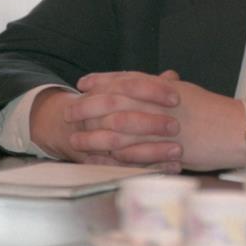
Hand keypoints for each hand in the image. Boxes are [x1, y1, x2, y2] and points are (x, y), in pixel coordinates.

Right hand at [29, 71, 183, 171]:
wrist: (67, 126)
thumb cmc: (104, 106)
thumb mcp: (121, 90)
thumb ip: (148, 84)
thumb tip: (172, 76)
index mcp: (105, 91)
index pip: (128, 85)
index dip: (152, 90)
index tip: (175, 96)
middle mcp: (97, 114)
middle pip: (123, 117)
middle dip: (151, 122)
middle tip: (176, 126)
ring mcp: (96, 139)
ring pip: (123, 146)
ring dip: (153, 150)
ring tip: (178, 151)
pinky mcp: (100, 160)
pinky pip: (124, 167)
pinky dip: (148, 169)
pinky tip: (169, 169)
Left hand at [79, 71, 245, 171]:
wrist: (239, 130)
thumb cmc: (217, 113)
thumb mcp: (191, 94)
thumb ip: (170, 88)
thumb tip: (160, 79)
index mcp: (164, 87)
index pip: (126, 78)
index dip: (103, 80)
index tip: (84, 83)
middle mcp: (159, 102)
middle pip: (115, 99)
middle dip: (88, 105)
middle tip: (69, 111)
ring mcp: (162, 124)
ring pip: (119, 126)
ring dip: (94, 133)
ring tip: (75, 140)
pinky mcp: (165, 147)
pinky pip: (135, 150)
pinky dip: (115, 154)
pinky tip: (100, 158)